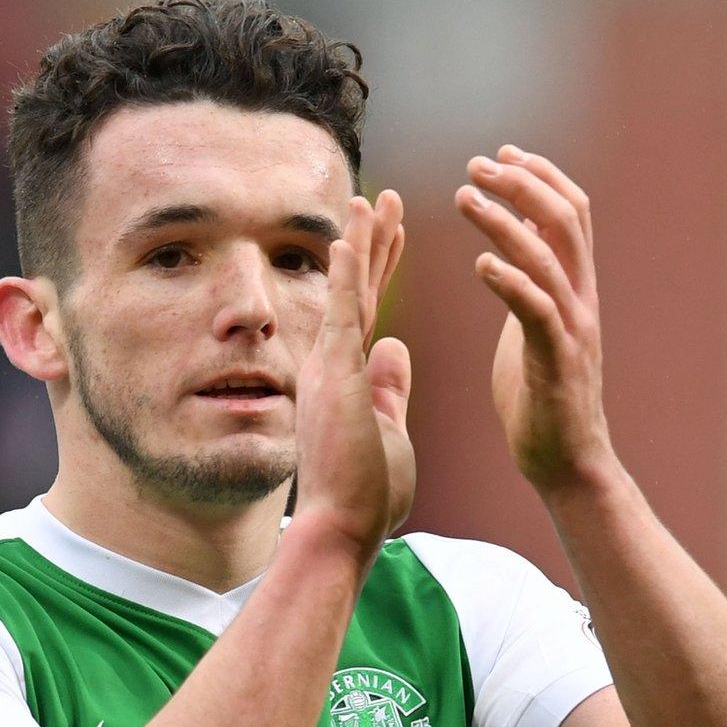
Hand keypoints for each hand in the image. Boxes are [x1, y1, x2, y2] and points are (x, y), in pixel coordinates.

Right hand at [291, 191, 414, 559]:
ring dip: (359, 244)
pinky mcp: (334, 375)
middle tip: (383, 199)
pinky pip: (341, 314)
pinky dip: (345, 275)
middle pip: (357, 291)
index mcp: (348, 377)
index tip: (392, 231)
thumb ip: (390, 388)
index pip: (368, 310)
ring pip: (347, 293)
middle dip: (372, 243)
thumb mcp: (387, 430)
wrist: (343, 526)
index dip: (380, 268)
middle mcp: (331, 364)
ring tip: (371, 201)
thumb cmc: (365, 494)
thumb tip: (398, 350)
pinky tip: (350, 238)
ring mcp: (329, 367)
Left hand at [455, 146, 614, 495]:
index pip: (569, 215)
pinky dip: (511, 283)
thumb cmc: (541, 398)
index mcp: (573, 289)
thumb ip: (530, 284)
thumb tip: (515, 245)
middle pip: (565, 221)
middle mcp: (580, 300)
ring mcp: (573, 329)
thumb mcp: (532, 327)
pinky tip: (480, 263)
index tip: (503, 152)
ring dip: (504, 222)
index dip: (540, 177)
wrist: (564, 462)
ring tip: (464, 195)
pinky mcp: (556, 363)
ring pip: (548, 258)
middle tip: (477, 163)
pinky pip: (537, 313)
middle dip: (522, 184)